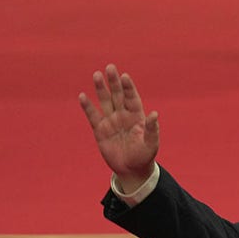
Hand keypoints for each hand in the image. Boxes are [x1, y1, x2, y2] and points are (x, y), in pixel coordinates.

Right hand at [79, 64, 159, 191]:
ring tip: (96, 75)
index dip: (128, 87)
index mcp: (137, 116)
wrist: (131, 170)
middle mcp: (123, 115)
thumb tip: (155, 114)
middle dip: (114, 82)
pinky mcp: (100, 130)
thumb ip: (152, 129)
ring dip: (100, 89)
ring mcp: (111, 121)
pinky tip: (82, 96)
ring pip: (105, 101)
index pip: (132, 98)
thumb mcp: (151, 144)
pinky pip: (93, 116)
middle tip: (110, 67)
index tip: (125, 76)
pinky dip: (88, 107)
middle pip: (117, 95)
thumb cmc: (144, 156)